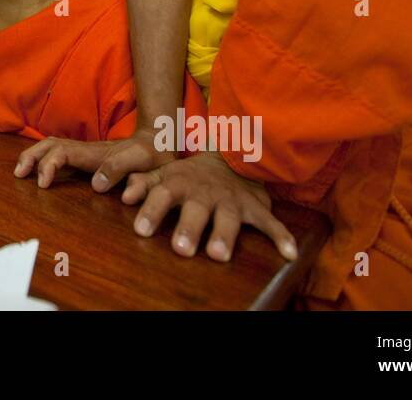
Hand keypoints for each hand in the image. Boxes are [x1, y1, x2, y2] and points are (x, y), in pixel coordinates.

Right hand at [14, 128, 172, 189]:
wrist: (160, 140)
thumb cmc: (154, 153)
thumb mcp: (144, 160)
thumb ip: (123, 169)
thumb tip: (96, 185)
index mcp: (96, 153)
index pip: (63, 152)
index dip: (48, 165)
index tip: (42, 184)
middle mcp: (87, 149)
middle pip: (50, 145)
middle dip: (31, 156)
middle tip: (19, 174)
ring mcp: (86, 151)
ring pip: (52, 146)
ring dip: (33, 155)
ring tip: (20, 171)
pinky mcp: (87, 156)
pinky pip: (59, 152)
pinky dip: (43, 157)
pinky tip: (36, 169)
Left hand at [121, 153, 297, 262]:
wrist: (231, 156)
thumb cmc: (188, 175)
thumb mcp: (163, 174)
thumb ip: (143, 184)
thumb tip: (122, 194)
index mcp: (178, 184)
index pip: (161, 196)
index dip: (152, 212)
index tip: (141, 230)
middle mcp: (204, 193)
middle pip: (195, 211)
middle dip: (188, 228)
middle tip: (181, 249)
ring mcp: (231, 201)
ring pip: (228, 219)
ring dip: (224, 236)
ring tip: (218, 255)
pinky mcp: (255, 209)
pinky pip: (270, 223)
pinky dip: (281, 237)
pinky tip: (289, 254)